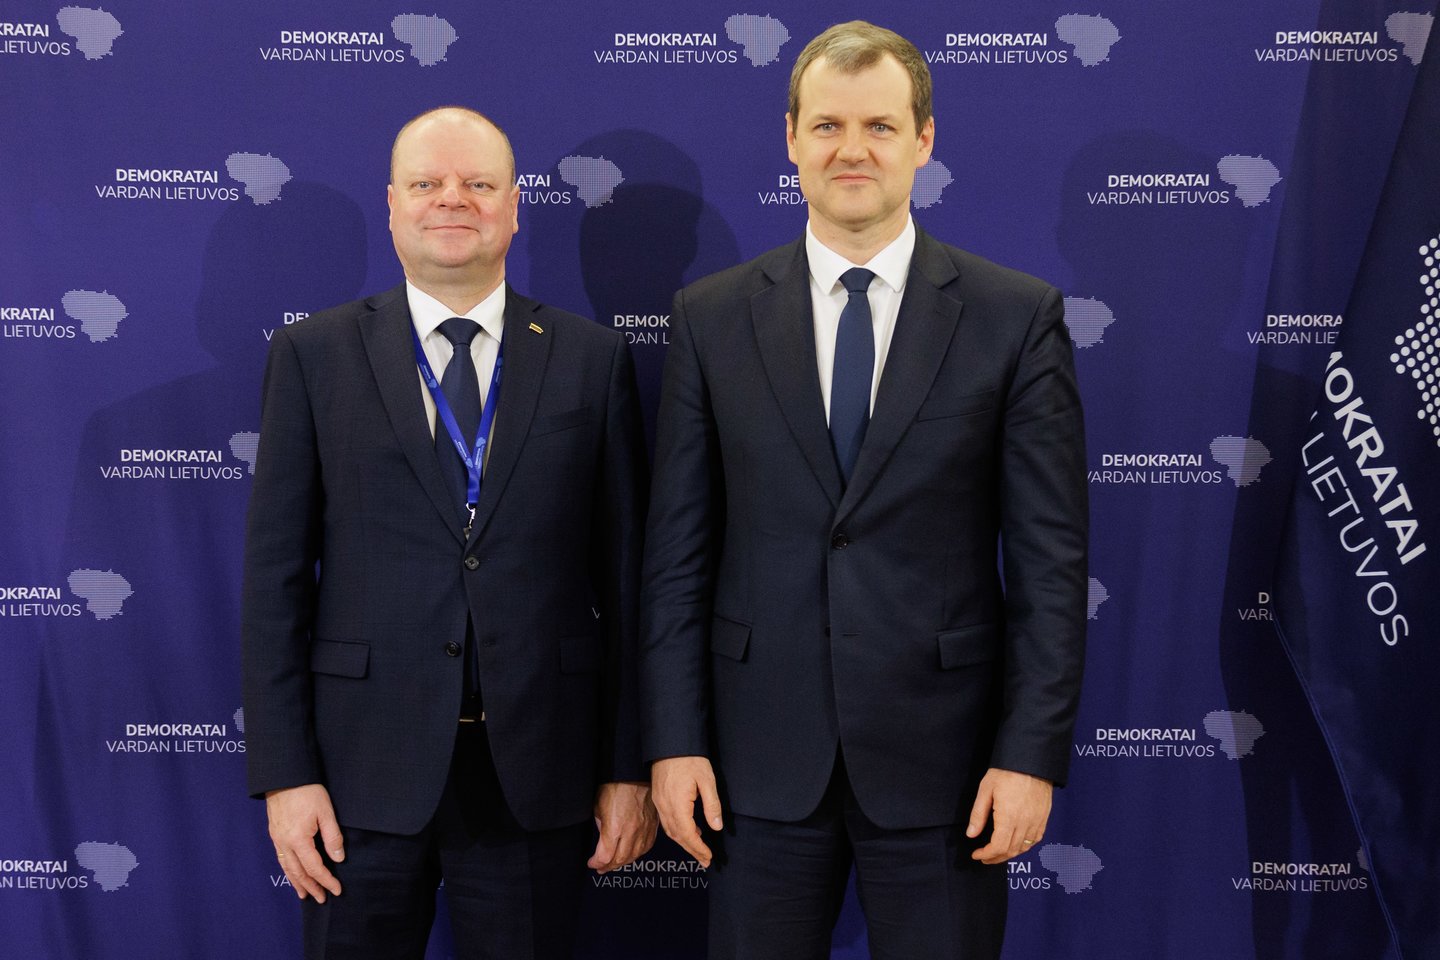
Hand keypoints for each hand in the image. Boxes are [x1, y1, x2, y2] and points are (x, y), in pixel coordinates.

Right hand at [266, 783, 344, 901]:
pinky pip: (281, 858)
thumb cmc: (307, 791)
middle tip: (321, 898)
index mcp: (299, 840)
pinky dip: (288, 870)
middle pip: (298, 872)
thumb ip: (333, 837)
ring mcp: (277, 839)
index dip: (326, 880)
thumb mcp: (326, 812)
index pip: (315, 868)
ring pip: (287, 867)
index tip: (336, 890)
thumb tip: (338, 859)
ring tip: (304, 894)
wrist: (283, 775)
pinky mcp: (274, 833)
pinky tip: (292, 873)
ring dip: (297, 883)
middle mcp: (285, 843)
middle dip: (311, 887)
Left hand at [588, 781, 658, 873]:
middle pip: (620, 859)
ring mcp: (643, 830)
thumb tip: (603, 838)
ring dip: (623, 862)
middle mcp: (631, 832)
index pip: (605, 856)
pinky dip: (637, 854)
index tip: (592, 862)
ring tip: (614, 864)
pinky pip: (646, 847)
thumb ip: (601, 826)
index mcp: (614, 827)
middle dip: (608, 866)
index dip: (596, 862)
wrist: (634, 773)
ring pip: (634, 856)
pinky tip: (631, 854)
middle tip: (601, 868)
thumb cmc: (615, 785)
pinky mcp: (652, 826)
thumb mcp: (599, 806)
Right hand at [650, 756, 722, 867]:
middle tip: (704, 861)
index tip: (708, 856)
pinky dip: (678, 831)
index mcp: (677, 804)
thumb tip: (716, 826)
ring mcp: (659, 802)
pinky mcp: (658, 797)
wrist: (670, 742)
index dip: (698, 847)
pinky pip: (667, 821)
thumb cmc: (690, 759)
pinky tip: (690, 830)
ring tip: (698, 851)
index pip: (687, 833)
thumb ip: (711, 805)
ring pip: (670, 830)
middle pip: (677, 835)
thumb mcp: (707, 780)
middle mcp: (665, 806)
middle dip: (691, 850)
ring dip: (684, 842)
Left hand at [966, 768, 1051, 864]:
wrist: (1031, 760)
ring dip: (1009, 854)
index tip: (977, 854)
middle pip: (1011, 850)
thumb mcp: (986, 789)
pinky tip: (1016, 845)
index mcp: (1009, 817)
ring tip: (997, 853)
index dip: (987, 854)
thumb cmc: (1006, 772)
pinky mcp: (1044, 817)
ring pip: (1024, 848)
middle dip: (995, 858)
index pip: (998, 846)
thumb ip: (978, 814)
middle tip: (984, 857)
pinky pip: (1035, 840)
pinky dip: (1024, 847)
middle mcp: (1025, 822)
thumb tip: (971, 834)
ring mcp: (1037, 821)